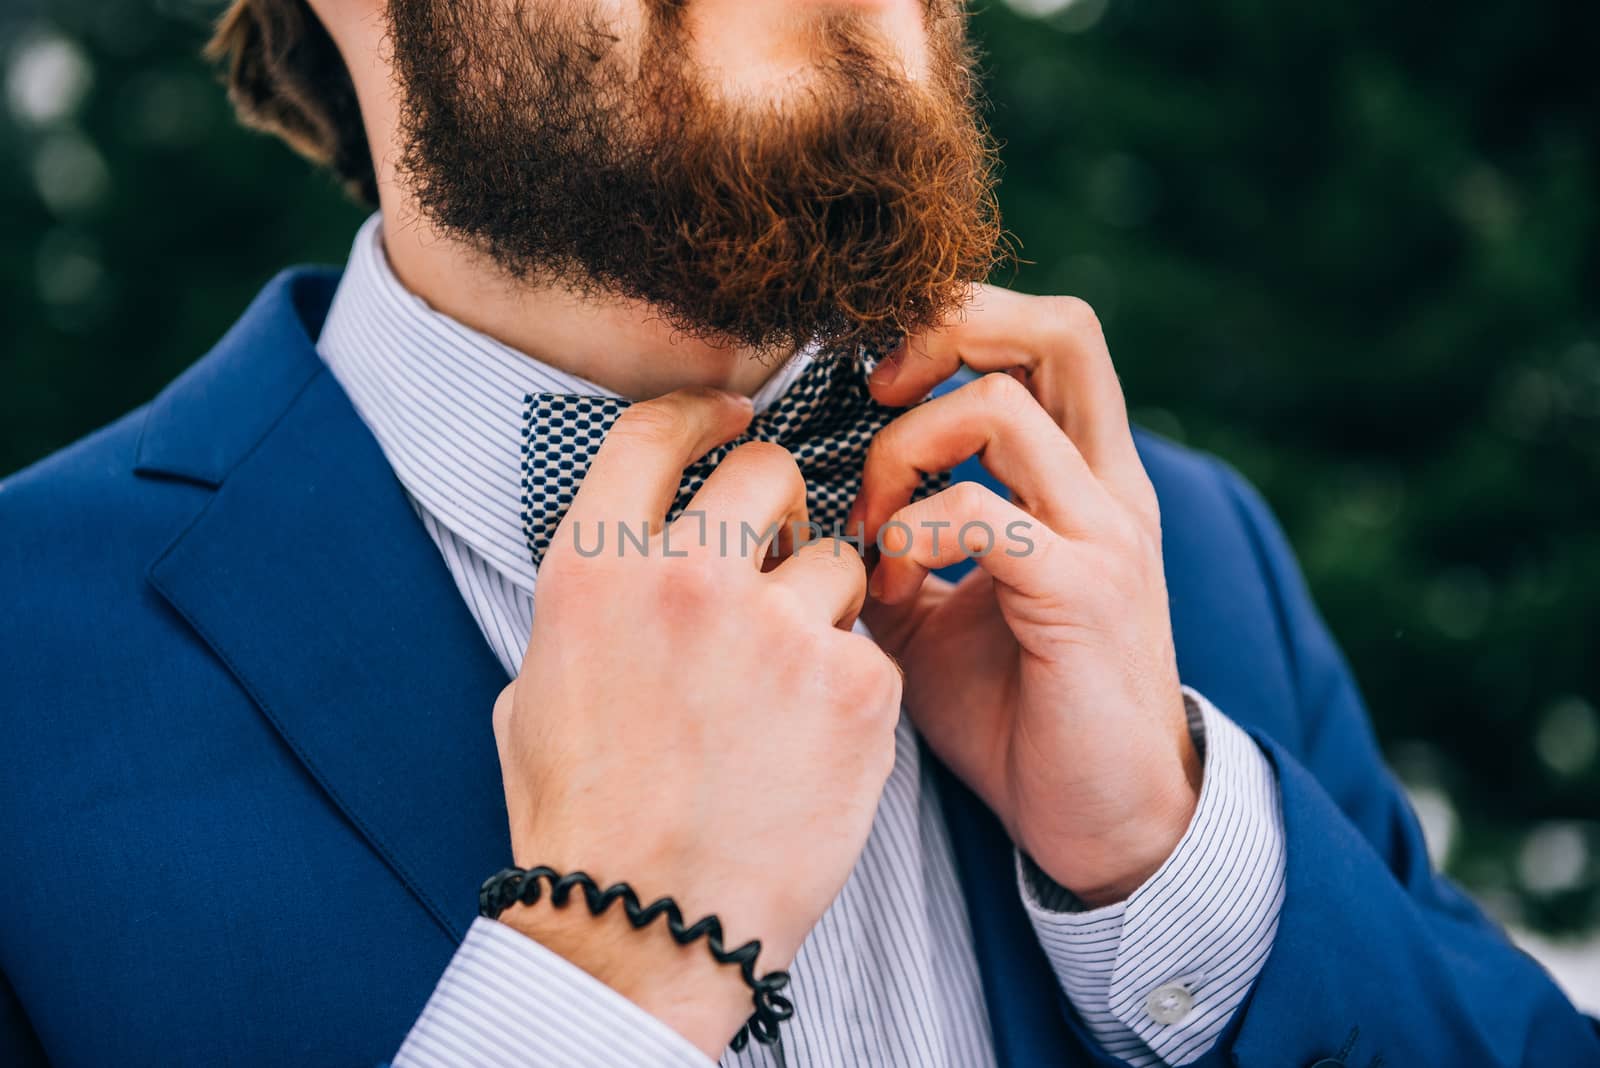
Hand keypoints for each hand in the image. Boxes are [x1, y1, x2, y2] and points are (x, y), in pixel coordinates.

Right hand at [492, 387, 901, 1056]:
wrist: (648, 927)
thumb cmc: (587, 818)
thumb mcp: (538, 689)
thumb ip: (592, 602)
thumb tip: (628, 559)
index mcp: (595, 569)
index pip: (653, 430)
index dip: (701, 410)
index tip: (732, 414)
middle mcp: (684, 579)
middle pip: (766, 468)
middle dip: (780, 502)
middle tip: (779, 552)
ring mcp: (775, 629)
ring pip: (837, 558)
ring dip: (823, 603)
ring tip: (792, 680)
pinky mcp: (852, 687)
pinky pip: (869, 645)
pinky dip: (852, 683)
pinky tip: (817, 739)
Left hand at [849, 286, 1200, 905]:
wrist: (1097, 821)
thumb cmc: (1015, 713)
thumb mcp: (939, 612)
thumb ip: (901, 543)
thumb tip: (823, 508)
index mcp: (1084, 479)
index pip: (1046, 339)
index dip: (958, 325)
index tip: (879, 384)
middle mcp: (1108, 488)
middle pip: (1058, 330)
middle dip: (949, 329)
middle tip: (877, 392)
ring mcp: (1105, 535)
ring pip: (1002, 408)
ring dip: (908, 449)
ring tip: (874, 522)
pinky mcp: (1085, 593)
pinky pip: (984, 513)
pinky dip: (916, 529)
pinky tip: (891, 582)